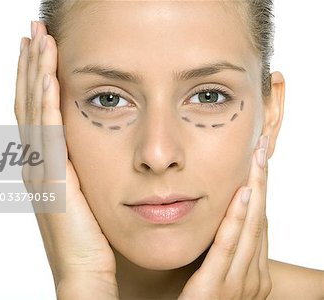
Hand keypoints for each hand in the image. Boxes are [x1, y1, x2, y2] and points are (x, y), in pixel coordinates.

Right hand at [14, 21, 117, 298]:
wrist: (85, 272)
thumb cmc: (90, 239)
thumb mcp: (83, 194)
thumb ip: (79, 168)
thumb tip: (89, 145)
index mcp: (44, 165)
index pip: (36, 111)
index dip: (34, 79)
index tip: (39, 50)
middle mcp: (36, 162)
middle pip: (29, 102)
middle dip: (30, 66)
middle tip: (32, 32)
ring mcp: (40, 169)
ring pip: (34, 109)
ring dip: (35, 72)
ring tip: (38, 39)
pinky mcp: (52, 178)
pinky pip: (47, 129)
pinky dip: (46, 98)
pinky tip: (50, 72)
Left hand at [179, 136, 271, 299]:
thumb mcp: (216, 275)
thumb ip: (221, 252)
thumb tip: (223, 221)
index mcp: (251, 273)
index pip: (257, 223)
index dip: (259, 189)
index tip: (258, 161)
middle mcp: (251, 277)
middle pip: (258, 219)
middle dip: (262, 182)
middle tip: (262, 147)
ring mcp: (237, 285)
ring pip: (250, 227)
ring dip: (255, 190)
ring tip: (257, 159)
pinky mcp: (215, 290)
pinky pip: (227, 247)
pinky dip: (237, 219)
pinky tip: (243, 194)